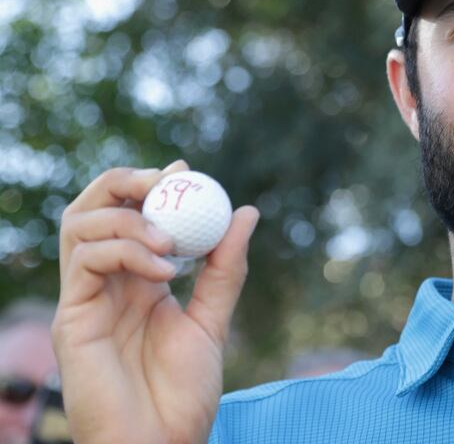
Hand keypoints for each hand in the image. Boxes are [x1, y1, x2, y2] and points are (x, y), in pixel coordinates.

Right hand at [52, 161, 258, 443]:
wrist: (164, 443)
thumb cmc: (184, 393)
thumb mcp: (213, 321)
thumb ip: (225, 269)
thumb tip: (246, 213)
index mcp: (138, 281)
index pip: (130, 214)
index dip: (152, 184)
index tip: (186, 170)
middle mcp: (107, 284)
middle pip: (92, 208)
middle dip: (126, 183)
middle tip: (165, 181)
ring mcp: (86, 299)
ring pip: (79, 225)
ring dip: (127, 217)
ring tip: (170, 243)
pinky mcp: (72, 318)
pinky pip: (86, 261)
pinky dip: (124, 250)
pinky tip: (162, 271)